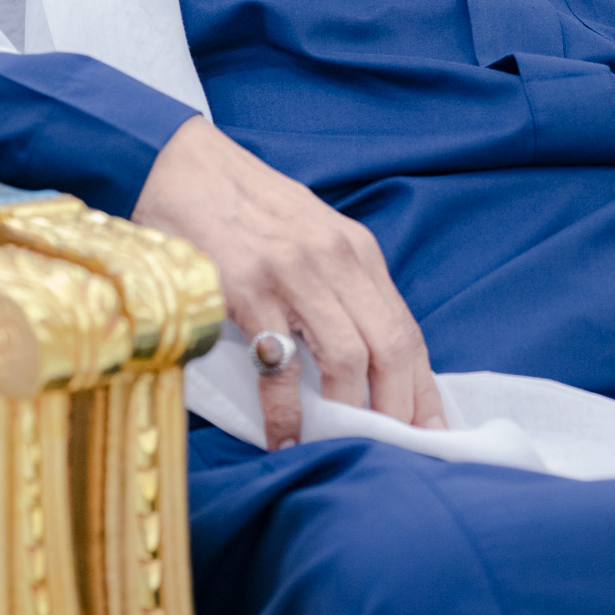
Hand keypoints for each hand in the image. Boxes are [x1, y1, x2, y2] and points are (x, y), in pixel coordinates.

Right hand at [132, 115, 444, 448]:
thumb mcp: (309, 236)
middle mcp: (336, 259)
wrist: (183, 164)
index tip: (431, 433)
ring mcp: (294, 273)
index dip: (422, 387)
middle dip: (397, 408)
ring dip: (349, 413)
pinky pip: (281, 363)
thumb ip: (338, 286)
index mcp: (356, 250)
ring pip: (347, 356)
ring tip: (340, 447)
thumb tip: (361, 360)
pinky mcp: (248, 288)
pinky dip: (288, 411)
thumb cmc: (245, 209)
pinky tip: (284, 438)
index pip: (405, 328)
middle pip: (389, 346)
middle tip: (392, 451)